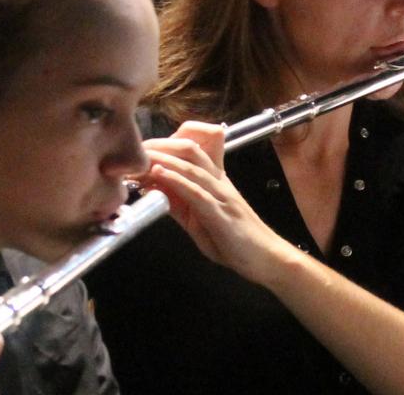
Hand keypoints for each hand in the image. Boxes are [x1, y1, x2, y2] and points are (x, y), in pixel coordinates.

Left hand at [137, 122, 296, 285]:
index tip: (143, 149)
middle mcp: (219, 183)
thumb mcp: (200, 220)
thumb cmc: (237, 241)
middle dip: (161, 146)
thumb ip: (180, 205)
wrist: (267, 258)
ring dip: (163, 159)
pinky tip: (159, 174)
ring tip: (142, 156)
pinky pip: (197, 192)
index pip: (192, 152)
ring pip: (191, 168)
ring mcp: (221, 196)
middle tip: (136, 149)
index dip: (167, 145)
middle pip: (190, 150)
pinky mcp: (221, 214)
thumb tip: (156, 192)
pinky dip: (176, 181)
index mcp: (215, 182)